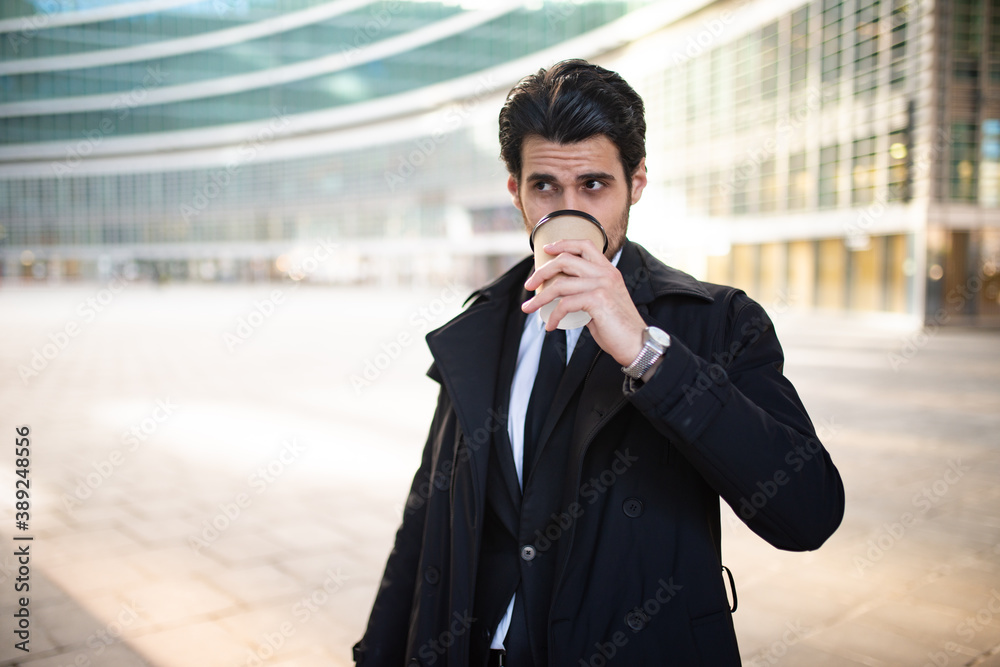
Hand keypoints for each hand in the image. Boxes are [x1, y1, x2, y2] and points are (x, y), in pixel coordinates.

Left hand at [522, 239, 646, 367]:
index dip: (563, 244)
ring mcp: (602, 285)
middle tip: (528, 286)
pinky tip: (550, 326)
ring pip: (560, 284)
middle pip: (565, 260)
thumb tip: (563, 296)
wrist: (636, 344)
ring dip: (539, 298)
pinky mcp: (598, 300)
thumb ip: (587, 294)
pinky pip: (565, 304)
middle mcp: (605, 273)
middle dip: (541, 272)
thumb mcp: (603, 302)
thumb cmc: (617, 327)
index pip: (584, 245)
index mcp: (608, 270)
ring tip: (529, 308)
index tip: (546, 250)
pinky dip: (553, 316)